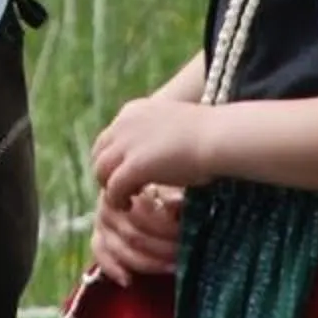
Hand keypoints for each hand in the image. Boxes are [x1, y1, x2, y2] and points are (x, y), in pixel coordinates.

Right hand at [90, 183, 184, 285]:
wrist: (162, 191)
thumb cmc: (173, 186)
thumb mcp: (177, 184)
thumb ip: (174, 193)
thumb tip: (176, 204)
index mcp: (127, 181)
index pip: (141, 212)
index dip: (164, 226)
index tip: (185, 232)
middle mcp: (109, 199)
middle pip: (132, 233)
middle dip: (161, 248)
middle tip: (185, 252)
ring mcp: (101, 219)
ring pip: (118, 248)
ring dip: (148, 262)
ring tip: (174, 267)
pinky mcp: (98, 237)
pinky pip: (100, 255)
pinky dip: (113, 269)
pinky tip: (128, 280)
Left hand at [92, 96, 215, 211]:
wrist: (219, 136)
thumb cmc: (209, 135)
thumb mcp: (174, 127)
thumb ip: (158, 136)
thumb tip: (159, 153)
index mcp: (134, 111)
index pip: (108, 137)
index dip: (114, 158)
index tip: (125, 174)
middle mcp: (124, 124)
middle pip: (99, 154)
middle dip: (107, 173)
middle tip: (122, 191)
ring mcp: (127, 143)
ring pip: (101, 171)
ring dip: (110, 188)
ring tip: (124, 201)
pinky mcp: (133, 165)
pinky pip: (113, 188)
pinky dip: (117, 199)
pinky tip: (129, 206)